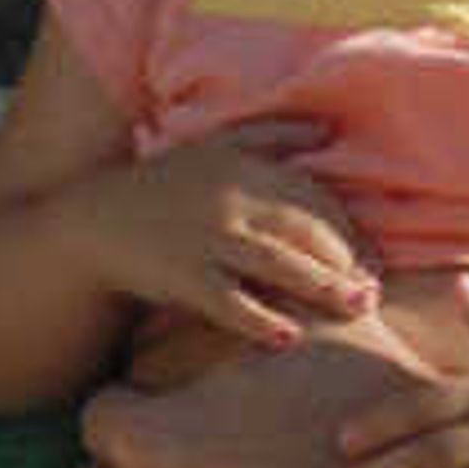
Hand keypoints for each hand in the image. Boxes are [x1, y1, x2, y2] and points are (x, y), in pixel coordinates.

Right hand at [66, 130, 382, 351]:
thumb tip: (328, 130)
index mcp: (241, 163)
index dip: (349, 226)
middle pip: (305, 229)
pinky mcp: (183, 276)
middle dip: (347, 259)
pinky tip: (289, 337)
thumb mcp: (212, 146)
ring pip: (278, 264)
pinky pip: (229, 302)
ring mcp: (206, 238)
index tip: (372, 256)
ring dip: (323, 286)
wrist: (93, 223)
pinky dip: (259, 319)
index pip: (313, 195)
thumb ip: (271, 135)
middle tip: (374, 290)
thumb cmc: (164, 188)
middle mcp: (229, 198)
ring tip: (357, 307)